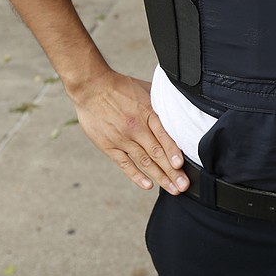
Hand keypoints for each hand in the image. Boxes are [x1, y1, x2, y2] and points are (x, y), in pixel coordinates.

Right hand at [69, 69, 188, 194]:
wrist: (91, 87)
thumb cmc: (121, 87)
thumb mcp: (147, 89)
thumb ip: (162, 102)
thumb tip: (181, 106)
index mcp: (147, 112)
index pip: (163, 135)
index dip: (173, 151)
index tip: (181, 165)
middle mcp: (136, 128)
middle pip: (157, 153)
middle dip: (172, 172)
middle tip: (184, 185)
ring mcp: (122, 138)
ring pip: (144, 161)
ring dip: (160, 177)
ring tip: (173, 189)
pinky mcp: (109, 146)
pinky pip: (125, 164)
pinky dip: (136, 176)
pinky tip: (147, 185)